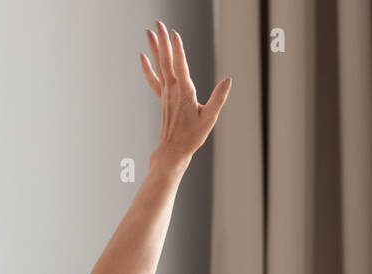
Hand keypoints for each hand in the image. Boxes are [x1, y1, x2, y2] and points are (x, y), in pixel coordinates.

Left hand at [140, 20, 231, 163]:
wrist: (173, 150)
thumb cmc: (192, 136)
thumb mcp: (210, 118)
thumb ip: (218, 98)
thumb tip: (228, 81)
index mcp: (185, 92)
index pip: (180, 66)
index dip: (177, 49)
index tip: (174, 33)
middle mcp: (172, 90)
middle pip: (166, 60)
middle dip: (163, 41)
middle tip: (158, 23)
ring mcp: (165, 93)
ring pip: (159, 66)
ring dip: (155, 48)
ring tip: (150, 31)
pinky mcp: (162, 98)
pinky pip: (153, 79)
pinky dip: (147, 67)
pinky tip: (143, 56)